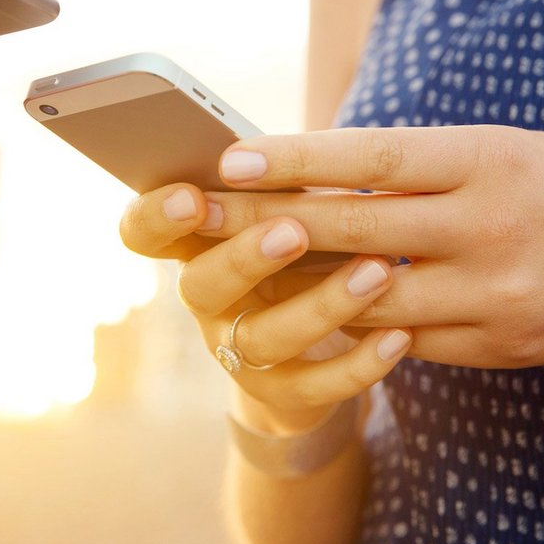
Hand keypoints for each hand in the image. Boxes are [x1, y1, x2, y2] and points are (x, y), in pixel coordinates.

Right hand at [120, 185, 411, 431]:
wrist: (318, 343)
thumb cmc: (308, 241)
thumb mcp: (288, 204)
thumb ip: (277, 182)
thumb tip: (293, 150)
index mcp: (195, 241)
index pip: (142, 229)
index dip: (157, 216)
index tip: (191, 196)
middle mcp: (206, 299)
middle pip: (202, 285)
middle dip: (245, 257)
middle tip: (294, 231)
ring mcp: (237, 350)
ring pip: (262, 338)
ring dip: (321, 305)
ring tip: (377, 271)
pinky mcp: (281, 394)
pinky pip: (315, 388)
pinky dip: (360, 364)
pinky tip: (400, 334)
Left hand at [196, 126, 543, 368]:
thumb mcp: (501, 148)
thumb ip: (419, 165)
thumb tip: (314, 172)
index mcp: (489, 159)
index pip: (374, 156)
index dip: (297, 158)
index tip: (229, 156)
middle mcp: (490, 226)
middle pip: (356, 227)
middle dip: (265, 221)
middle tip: (195, 212)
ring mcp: (497, 294)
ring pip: (369, 298)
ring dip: (295, 286)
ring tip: (230, 271)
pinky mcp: (502, 346)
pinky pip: (408, 341)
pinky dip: (353, 327)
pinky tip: (304, 316)